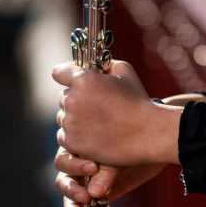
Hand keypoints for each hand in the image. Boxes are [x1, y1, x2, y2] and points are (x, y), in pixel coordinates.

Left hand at [53, 58, 179, 166]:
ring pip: (63, 116)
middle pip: (63, 96)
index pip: (58, 72)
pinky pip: (64, 135)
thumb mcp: (125, 72)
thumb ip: (104, 64)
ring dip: (75, 117)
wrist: (146, 134)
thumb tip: (93, 64)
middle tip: (95, 104)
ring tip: (98, 121)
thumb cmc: (137, 101)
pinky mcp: (72, 142)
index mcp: (83, 80)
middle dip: (75, 98)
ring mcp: (71, 123)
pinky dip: (75, 135)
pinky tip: (94, 133)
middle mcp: (73, 100)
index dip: (66, 74)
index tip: (73, 79)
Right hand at [54, 148, 166, 206]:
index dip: (75, 166)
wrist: (156, 146)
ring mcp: (89, 182)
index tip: (92, 169)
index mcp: (79, 147)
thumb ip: (106, 170)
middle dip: (72, 191)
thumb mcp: (120, 152)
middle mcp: (80, 165)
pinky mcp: (101, 197)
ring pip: (73, 197)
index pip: (65, 159)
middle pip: (65, 180)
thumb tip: (93, 193)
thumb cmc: (135, 141)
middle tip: (84, 198)